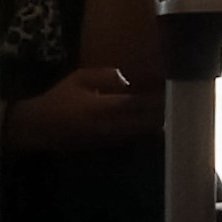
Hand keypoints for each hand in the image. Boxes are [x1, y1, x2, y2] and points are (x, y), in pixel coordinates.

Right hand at [3, 64, 157, 154]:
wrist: (41, 128)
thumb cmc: (58, 100)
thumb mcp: (77, 79)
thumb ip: (104, 76)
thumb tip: (127, 80)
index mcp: (105, 107)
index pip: (140, 102)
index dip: (157, 96)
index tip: (172, 89)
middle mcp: (113, 125)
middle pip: (148, 121)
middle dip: (164, 111)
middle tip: (180, 102)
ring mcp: (114, 138)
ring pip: (144, 131)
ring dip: (158, 121)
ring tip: (172, 111)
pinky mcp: (111, 145)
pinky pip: (135, 136)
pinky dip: (147, 129)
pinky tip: (155, 122)